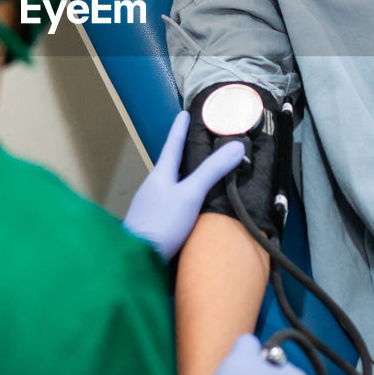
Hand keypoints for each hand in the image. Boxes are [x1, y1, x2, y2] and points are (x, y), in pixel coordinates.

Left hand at [123, 112, 243, 260]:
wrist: (137, 261)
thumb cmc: (162, 223)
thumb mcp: (190, 194)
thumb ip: (212, 171)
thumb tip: (236, 146)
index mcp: (160, 175)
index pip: (172, 146)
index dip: (179, 130)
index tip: (184, 113)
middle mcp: (153, 188)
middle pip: (170, 167)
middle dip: (184, 156)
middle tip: (199, 144)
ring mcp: (151, 208)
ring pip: (170, 187)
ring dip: (184, 180)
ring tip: (201, 177)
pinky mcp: (154, 226)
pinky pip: (171, 206)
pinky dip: (182, 201)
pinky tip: (191, 210)